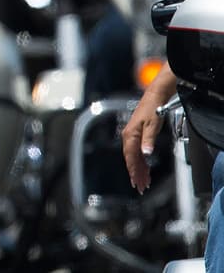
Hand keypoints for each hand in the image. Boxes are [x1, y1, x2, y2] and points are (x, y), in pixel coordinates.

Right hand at [122, 66, 176, 192]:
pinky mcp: (137, 134)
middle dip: (136, 174)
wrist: (155, 96)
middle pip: (131, 159)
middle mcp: (128, 136)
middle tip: (140, 187)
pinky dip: (140, 162)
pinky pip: (137, 152)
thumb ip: (148, 140)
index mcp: (130, 134)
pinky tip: (145, 168)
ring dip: (138, 169)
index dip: (134, 171)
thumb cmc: (153, 108)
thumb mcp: (152, 125)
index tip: (137, 182)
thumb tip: (146, 154)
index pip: (130, 157)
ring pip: (134, 157)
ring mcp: (132, 135)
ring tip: (143, 182)